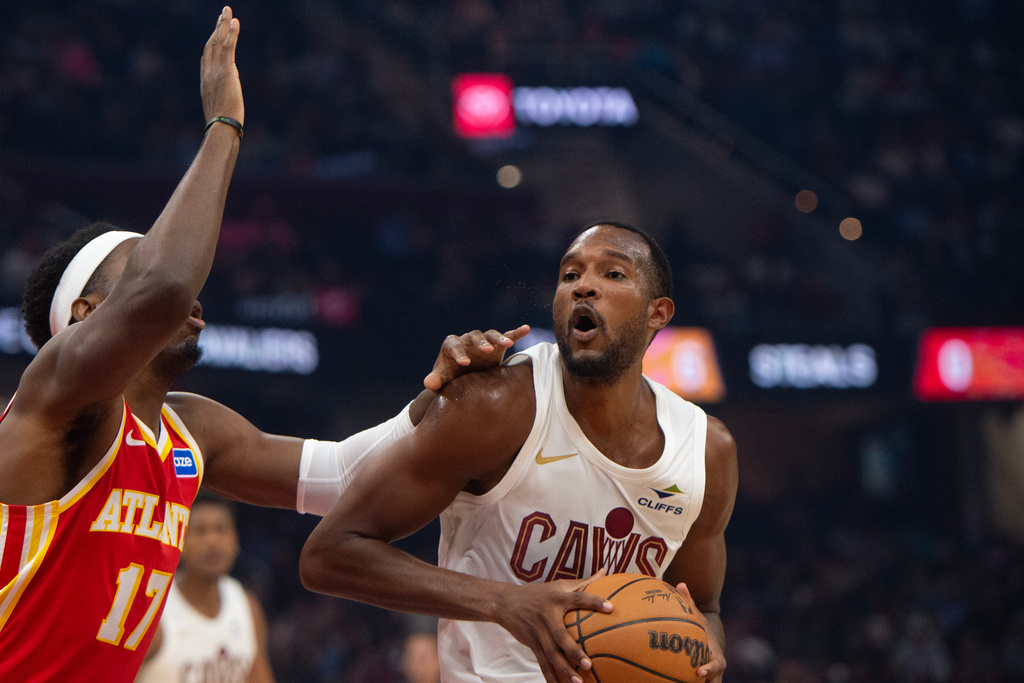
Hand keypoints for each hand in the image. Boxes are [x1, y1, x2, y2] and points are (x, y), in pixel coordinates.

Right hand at [201, 6, 243, 125]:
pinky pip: (228, 47)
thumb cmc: (223, 125)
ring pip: (218, 41)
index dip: (211, 42)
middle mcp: (208, 73)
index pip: (206, 57)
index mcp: (205, 81)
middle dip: (217, 27)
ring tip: (228, 11)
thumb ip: (222, 100)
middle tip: (223, 13)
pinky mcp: (226, 71)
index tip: (216, 32)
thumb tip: (228, 104)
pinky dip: (231, 33)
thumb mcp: (220, 110)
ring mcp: (215, 71)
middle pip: (211, 44)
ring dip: (223, 24)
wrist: (221, 128)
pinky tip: (235, 22)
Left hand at [423, 324, 529, 390]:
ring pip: (491, 335)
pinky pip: (507, 336)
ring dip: (499, 338)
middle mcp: (468, 340)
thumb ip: (436, 380)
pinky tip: (526, 328)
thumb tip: (429, 383)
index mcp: (452, 345)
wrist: (464, 378)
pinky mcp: (497, 346)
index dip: (459, 352)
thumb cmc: (450, 378)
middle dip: (481, 343)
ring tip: (508, 345)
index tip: (464, 363)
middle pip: (474, 337)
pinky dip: (516, 333)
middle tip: (487, 351)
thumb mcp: (443, 380)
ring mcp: (483, 342)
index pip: (454, 345)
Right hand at [495, 571, 611, 682]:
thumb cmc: (539, 593)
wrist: (506, 602)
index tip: (610, 607)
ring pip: (551, 654)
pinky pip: (542, 663)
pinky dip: (551, 676)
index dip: (594, 601)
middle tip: (588, 664)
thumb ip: (583, 581)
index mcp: (557, 598)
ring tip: (578, 682)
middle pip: (560, 636)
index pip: (578, 598)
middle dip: (573, 651)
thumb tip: (605, 571)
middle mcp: (547, 616)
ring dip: (564, 670)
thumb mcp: (559, 584)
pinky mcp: (532, 644)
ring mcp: (538, 632)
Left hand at [677, 583, 726, 680]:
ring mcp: (709, 681)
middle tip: (694, 680)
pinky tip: (669, 682)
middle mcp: (715, 672)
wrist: (709, 647)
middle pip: (713, 682)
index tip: (698, 671)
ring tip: (678, 682)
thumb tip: (680, 584)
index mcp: (716, 658)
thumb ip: (690, 604)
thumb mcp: (698, 619)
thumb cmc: (701, 632)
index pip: (716, 666)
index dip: (709, 670)